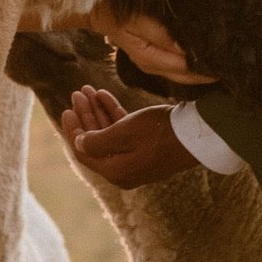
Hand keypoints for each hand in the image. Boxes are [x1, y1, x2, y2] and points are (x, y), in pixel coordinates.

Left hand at [65, 87, 199, 188]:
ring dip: (97, 112)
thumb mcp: (122, 134)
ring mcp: (136, 159)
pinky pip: (124, 131)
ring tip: (89, 90)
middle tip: (77, 94)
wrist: (196, 135)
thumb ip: (95, 141)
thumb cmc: (158, 133)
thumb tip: (78, 143)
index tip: (66, 109)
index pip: (84, 152)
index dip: (72, 130)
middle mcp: (123, 169)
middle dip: (85, 116)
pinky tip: (104, 95)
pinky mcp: (148, 148)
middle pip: (95, 141)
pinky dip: (113, 113)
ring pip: (109, 133)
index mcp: (115, 171)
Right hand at [89, 4, 219, 90]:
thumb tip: (187, 50)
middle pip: (188, 77)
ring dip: (202, 71)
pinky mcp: (153, 59)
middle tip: (235, 68)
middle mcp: (154, 66)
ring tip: (225, 65)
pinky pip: (177, 67)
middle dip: (210, 75)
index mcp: (151, 59)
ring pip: (183, 75)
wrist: (97, 12)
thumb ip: (162, 36)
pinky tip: (204, 59)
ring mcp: (153, 65)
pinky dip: (192, 65)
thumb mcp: (138, 20)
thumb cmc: (117, 12)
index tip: (229, 65)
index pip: (186, 70)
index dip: (208, 70)